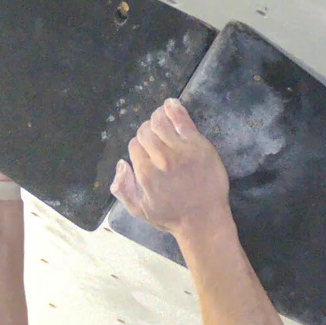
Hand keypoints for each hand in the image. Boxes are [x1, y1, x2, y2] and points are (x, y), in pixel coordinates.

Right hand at [111, 99, 230, 234]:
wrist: (204, 220)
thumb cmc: (172, 217)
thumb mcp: (140, 210)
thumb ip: (123, 189)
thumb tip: (121, 163)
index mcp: (145, 173)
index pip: (134, 145)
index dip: (139, 145)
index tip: (146, 149)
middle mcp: (162, 159)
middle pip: (146, 131)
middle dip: (147, 132)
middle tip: (155, 137)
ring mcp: (182, 151)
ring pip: (161, 122)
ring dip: (158, 117)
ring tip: (161, 118)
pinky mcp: (199, 146)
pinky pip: (183, 120)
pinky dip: (174, 109)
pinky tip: (171, 104)